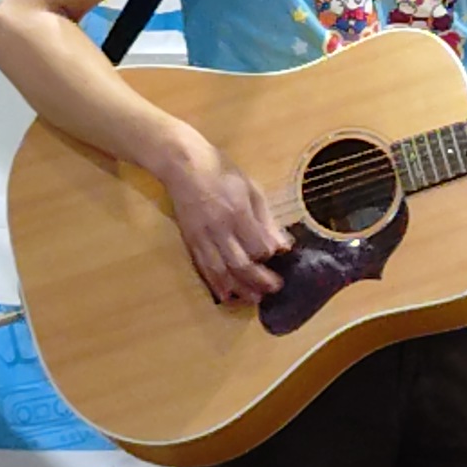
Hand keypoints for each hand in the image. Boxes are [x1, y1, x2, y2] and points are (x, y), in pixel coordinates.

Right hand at [163, 143, 290, 303]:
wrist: (184, 166)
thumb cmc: (222, 172)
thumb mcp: (251, 189)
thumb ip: (266, 219)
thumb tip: (282, 246)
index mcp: (237, 212)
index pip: (257, 245)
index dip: (269, 255)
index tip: (278, 257)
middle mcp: (219, 228)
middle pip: (240, 263)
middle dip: (259, 280)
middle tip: (274, 289)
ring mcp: (202, 237)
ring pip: (221, 271)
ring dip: (239, 288)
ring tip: (254, 299)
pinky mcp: (191, 241)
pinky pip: (204, 268)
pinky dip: (216, 284)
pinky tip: (226, 294)